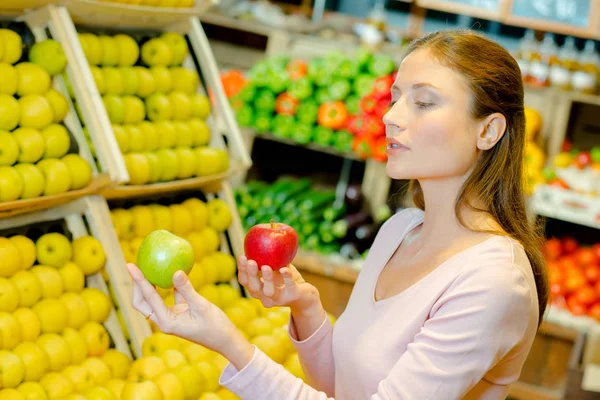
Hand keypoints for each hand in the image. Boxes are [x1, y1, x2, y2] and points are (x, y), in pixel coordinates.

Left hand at [128, 263, 250, 360]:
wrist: (224, 340)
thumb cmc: (214, 326)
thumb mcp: (201, 306)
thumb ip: (187, 289)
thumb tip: (175, 271)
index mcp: (166, 322)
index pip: (148, 298)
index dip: (139, 280)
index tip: (131, 265)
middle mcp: (164, 321)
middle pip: (141, 303)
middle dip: (136, 285)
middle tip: (135, 266)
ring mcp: (169, 318)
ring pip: (151, 301)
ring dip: (147, 286)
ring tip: (146, 268)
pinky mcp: (177, 314)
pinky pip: (166, 299)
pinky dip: (165, 287)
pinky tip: (168, 273)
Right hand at [237, 255, 319, 314]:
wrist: (305, 295)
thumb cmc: (286, 279)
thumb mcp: (275, 267)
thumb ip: (266, 258)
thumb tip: (259, 238)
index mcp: (257, 289)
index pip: (245, 281)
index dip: (242, 270)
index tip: (242, 256)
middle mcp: (265, 297)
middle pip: (254, 288)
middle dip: (251, 275)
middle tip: (251, 261)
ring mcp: (278, 299)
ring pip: (269, 292)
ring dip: (267, 279)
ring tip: (266, 266)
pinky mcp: (292, 296)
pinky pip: (289, 287)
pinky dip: (286, 277)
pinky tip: (284, 268)